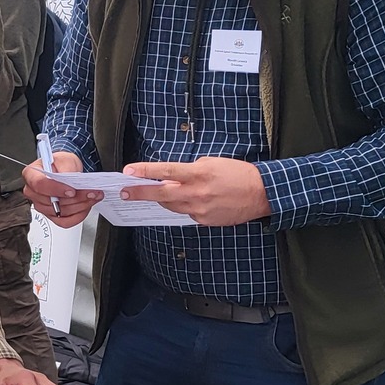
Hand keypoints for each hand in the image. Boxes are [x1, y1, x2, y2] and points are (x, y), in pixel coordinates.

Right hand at [21, 150, 99, 228]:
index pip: (40, 185)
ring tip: (92, 196)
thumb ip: (66, 167)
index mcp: (31, 175)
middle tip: (91, 192)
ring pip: (61, 212)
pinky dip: (78, 215)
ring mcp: (41, 206)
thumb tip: (69, 178)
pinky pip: (65, 222)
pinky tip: (86, 206)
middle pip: (52, 202)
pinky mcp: (52, 216)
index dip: (56, 189)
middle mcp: (33, 192)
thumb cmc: (61, 165)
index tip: (72, 191)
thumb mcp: (65, 159)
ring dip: (81, 205)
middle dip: (75, 198)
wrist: (66, 172)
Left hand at [122, 158, 270, 225]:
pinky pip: (186, 213)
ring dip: (162, 199)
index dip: (145, 172)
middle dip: (140, 193)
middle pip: (161, 195)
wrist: (261, 194)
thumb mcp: (212, 163)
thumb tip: (175, 177)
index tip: (129, 172)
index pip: (166, 172)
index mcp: (199, 174)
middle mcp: (197, 193)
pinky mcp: (204, 221)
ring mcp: (200, 210)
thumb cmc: (238, 174)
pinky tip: (190, 200)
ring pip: (171, 206)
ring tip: (154, 193)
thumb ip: (191, 170)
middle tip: (123, 192)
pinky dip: (183, 206)